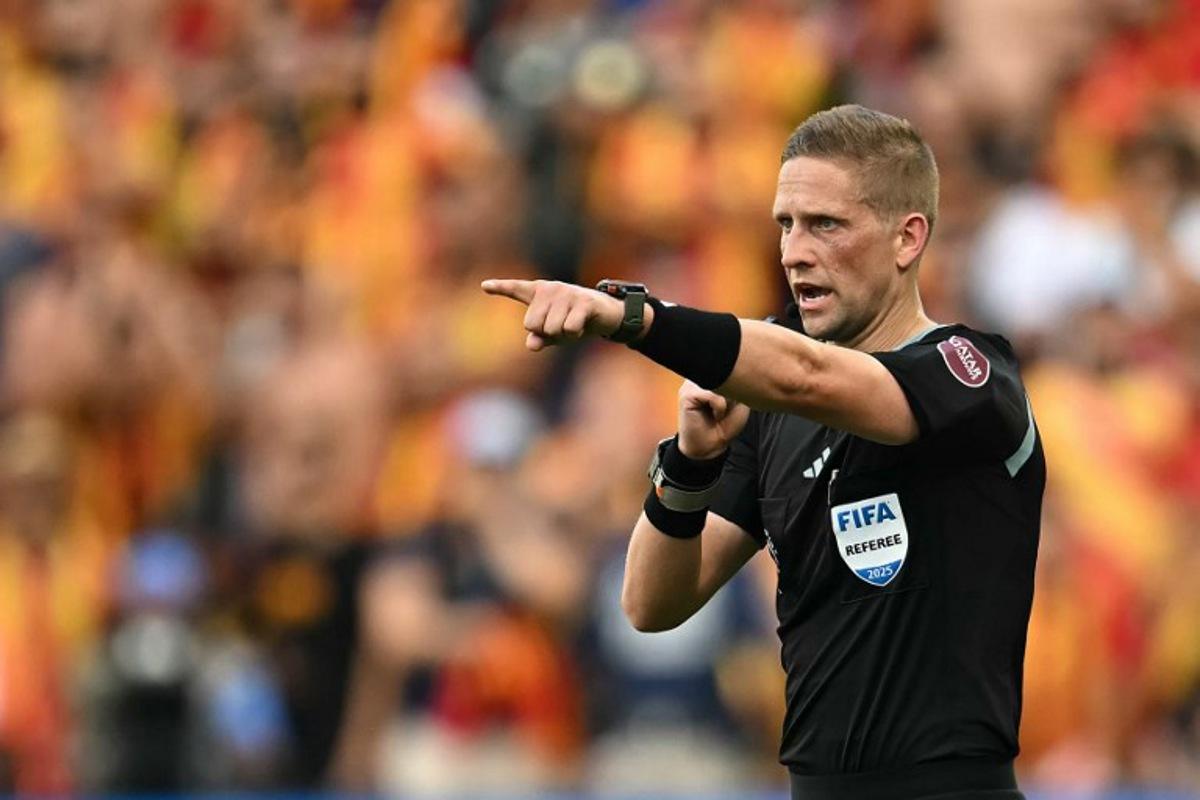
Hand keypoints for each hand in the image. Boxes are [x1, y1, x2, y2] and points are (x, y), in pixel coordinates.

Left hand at [481, 279, 626, 350]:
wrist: (606, 314)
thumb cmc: (574, 322)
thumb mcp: (554, 333)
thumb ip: (540, 338)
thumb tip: (531, 345)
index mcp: (539, 293)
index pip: (516, 289)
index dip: (500, 287)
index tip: (485, 286)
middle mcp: (550, 288)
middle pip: (532, 324)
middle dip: (547, 333)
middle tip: (562, 325)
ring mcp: (567, 293)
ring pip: (552, 328)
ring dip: (564, 334)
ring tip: (574, 324)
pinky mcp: (583, 301)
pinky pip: (569, 328)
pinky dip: (575, 333)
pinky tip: (583, 324)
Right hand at [677, 380, 749, 458]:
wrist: (711, 446)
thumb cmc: (725, 423)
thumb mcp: (740, 399)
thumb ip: (736, 382)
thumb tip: (727, 373)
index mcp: (711, 374)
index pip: (730, 366)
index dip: (739, 384)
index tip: (735, 402)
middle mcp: (699, 375)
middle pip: (727, 373)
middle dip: (733, 393)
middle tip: (727, 410)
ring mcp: (690, 384)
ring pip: (720, 383)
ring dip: (727, 402)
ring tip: (720, 412)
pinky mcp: (686, 394)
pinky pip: (713, 395)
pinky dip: (720, 408)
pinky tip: (715, 416)